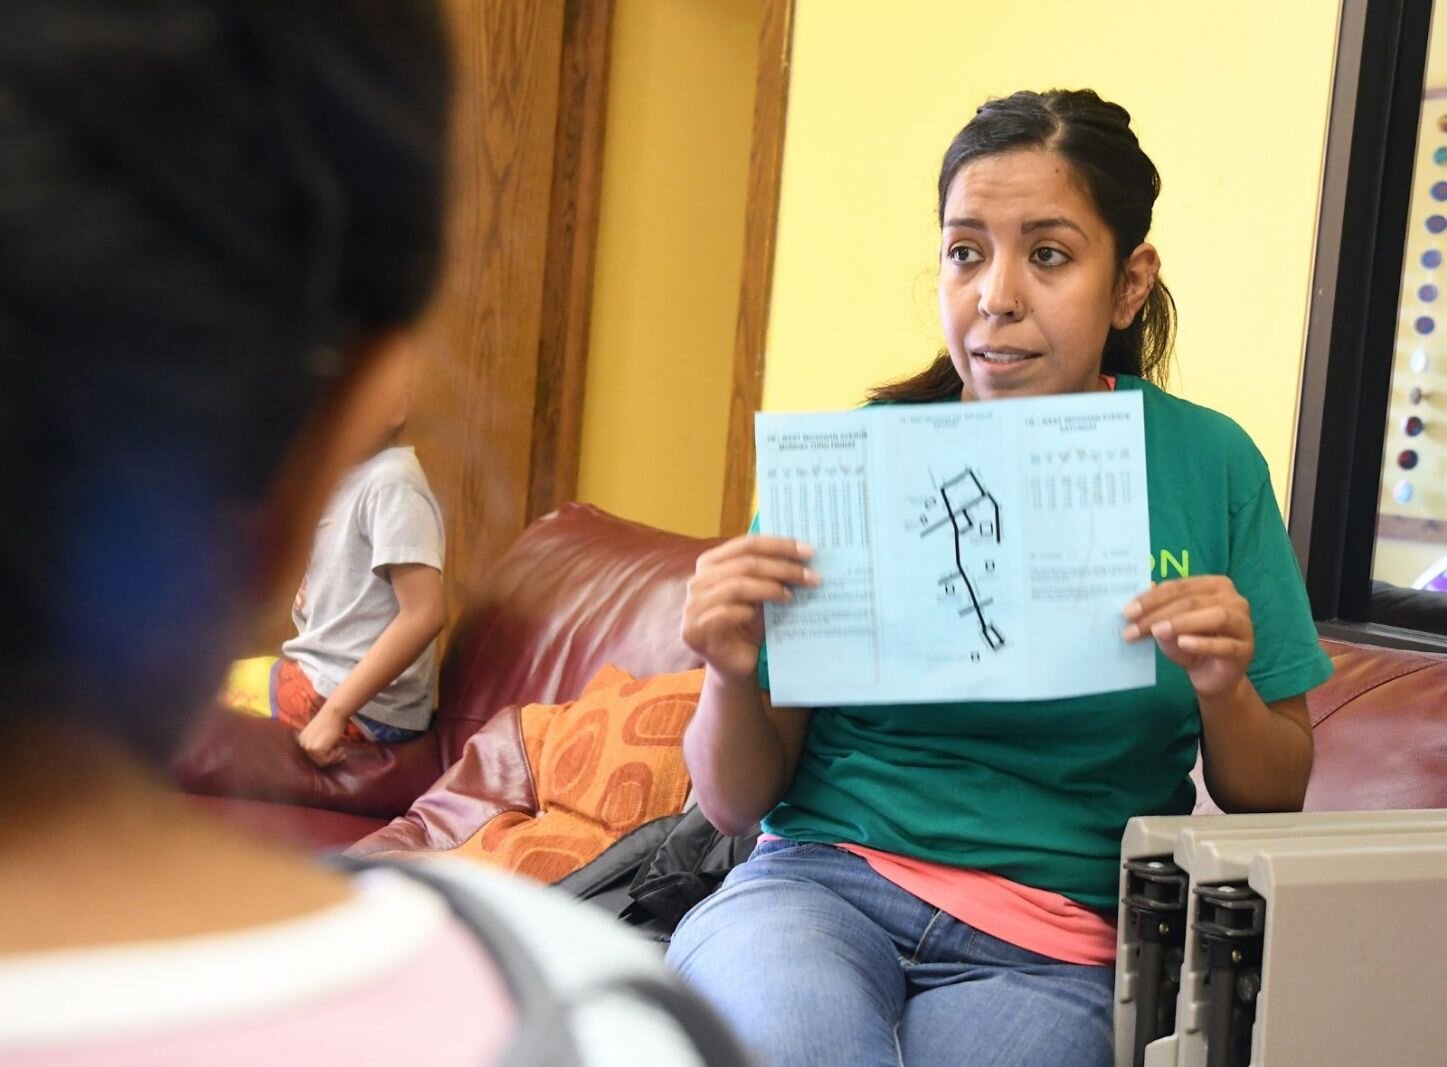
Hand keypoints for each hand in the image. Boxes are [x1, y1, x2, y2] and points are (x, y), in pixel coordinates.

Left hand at [296, 711, 348, 766]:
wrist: (334, 713)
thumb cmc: (331, 721)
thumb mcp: (321, 734)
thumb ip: (319, 744)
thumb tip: (326, 757)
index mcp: (302, 740)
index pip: (312, 755)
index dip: (326, 756)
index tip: (336, 752)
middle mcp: (303, 744)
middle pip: (316, 760)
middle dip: (331, 758)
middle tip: (342, 753)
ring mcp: (308, 747)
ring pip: (321, 762)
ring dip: (334, 758)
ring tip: (341, 749)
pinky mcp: (316, 749)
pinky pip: (326, 760)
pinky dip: (335, 756)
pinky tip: (340, 748)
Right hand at [682, 535, 818, 682]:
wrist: (738, 665)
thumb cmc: (750, 626)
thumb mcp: (762, 594)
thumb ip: (771, 573)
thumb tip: (803, 554)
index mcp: (711, 564)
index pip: (747, 544)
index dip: (779, 545)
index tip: (809, 551)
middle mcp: (697, 581)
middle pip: (745, 564)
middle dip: (782, 568)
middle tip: (812, 576)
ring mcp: (692, 606)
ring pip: (736, 586)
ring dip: (769, 589)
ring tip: (792, 595)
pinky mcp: (694, 630)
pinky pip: (726, 612)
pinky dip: (748, 611)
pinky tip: (765, 614)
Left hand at [1122, 575, 1253, 699]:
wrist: (1211, 676)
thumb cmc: (1189, 644)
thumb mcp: (1169, 625)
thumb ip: (1158, 610)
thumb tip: (1139, 599)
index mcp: (1214, 585)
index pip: (1180, 587)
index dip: (1152, 598)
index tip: (1127, 611)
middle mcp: (1234, 600)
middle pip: (1193, 601)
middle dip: (1160, 613)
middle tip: (1133, 626)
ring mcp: (1244, 624)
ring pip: (1215, 616)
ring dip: (1182, 623)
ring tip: (1158, 631)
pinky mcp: (1246, 649)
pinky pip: (1225, 644)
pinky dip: (1203, 643)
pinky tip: (1184, 643)